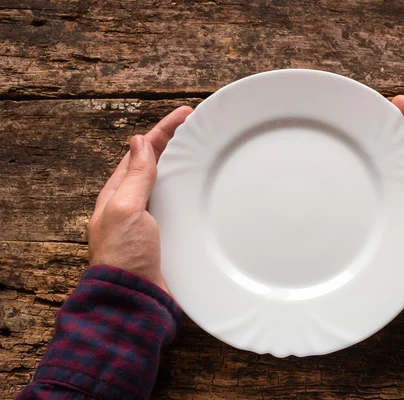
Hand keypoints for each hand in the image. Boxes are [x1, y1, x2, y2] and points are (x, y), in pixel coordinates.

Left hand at [88, 106, 192, 292]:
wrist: (135, 302)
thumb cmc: (123, 258)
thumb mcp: (124, 210)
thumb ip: (135, 178)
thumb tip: (138, 143)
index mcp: (119, 194)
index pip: (142, 152)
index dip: (162, 131)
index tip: (186, 114)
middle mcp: (137, 206)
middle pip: (159, 166)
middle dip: (178, 145)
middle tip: (202, 129)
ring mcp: (156, 223)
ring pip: (174, 187)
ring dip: (188, 169)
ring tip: (209, 153)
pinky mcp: (173, 240)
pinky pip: (185, 210)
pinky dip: (196, 196)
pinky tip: (210, 192)